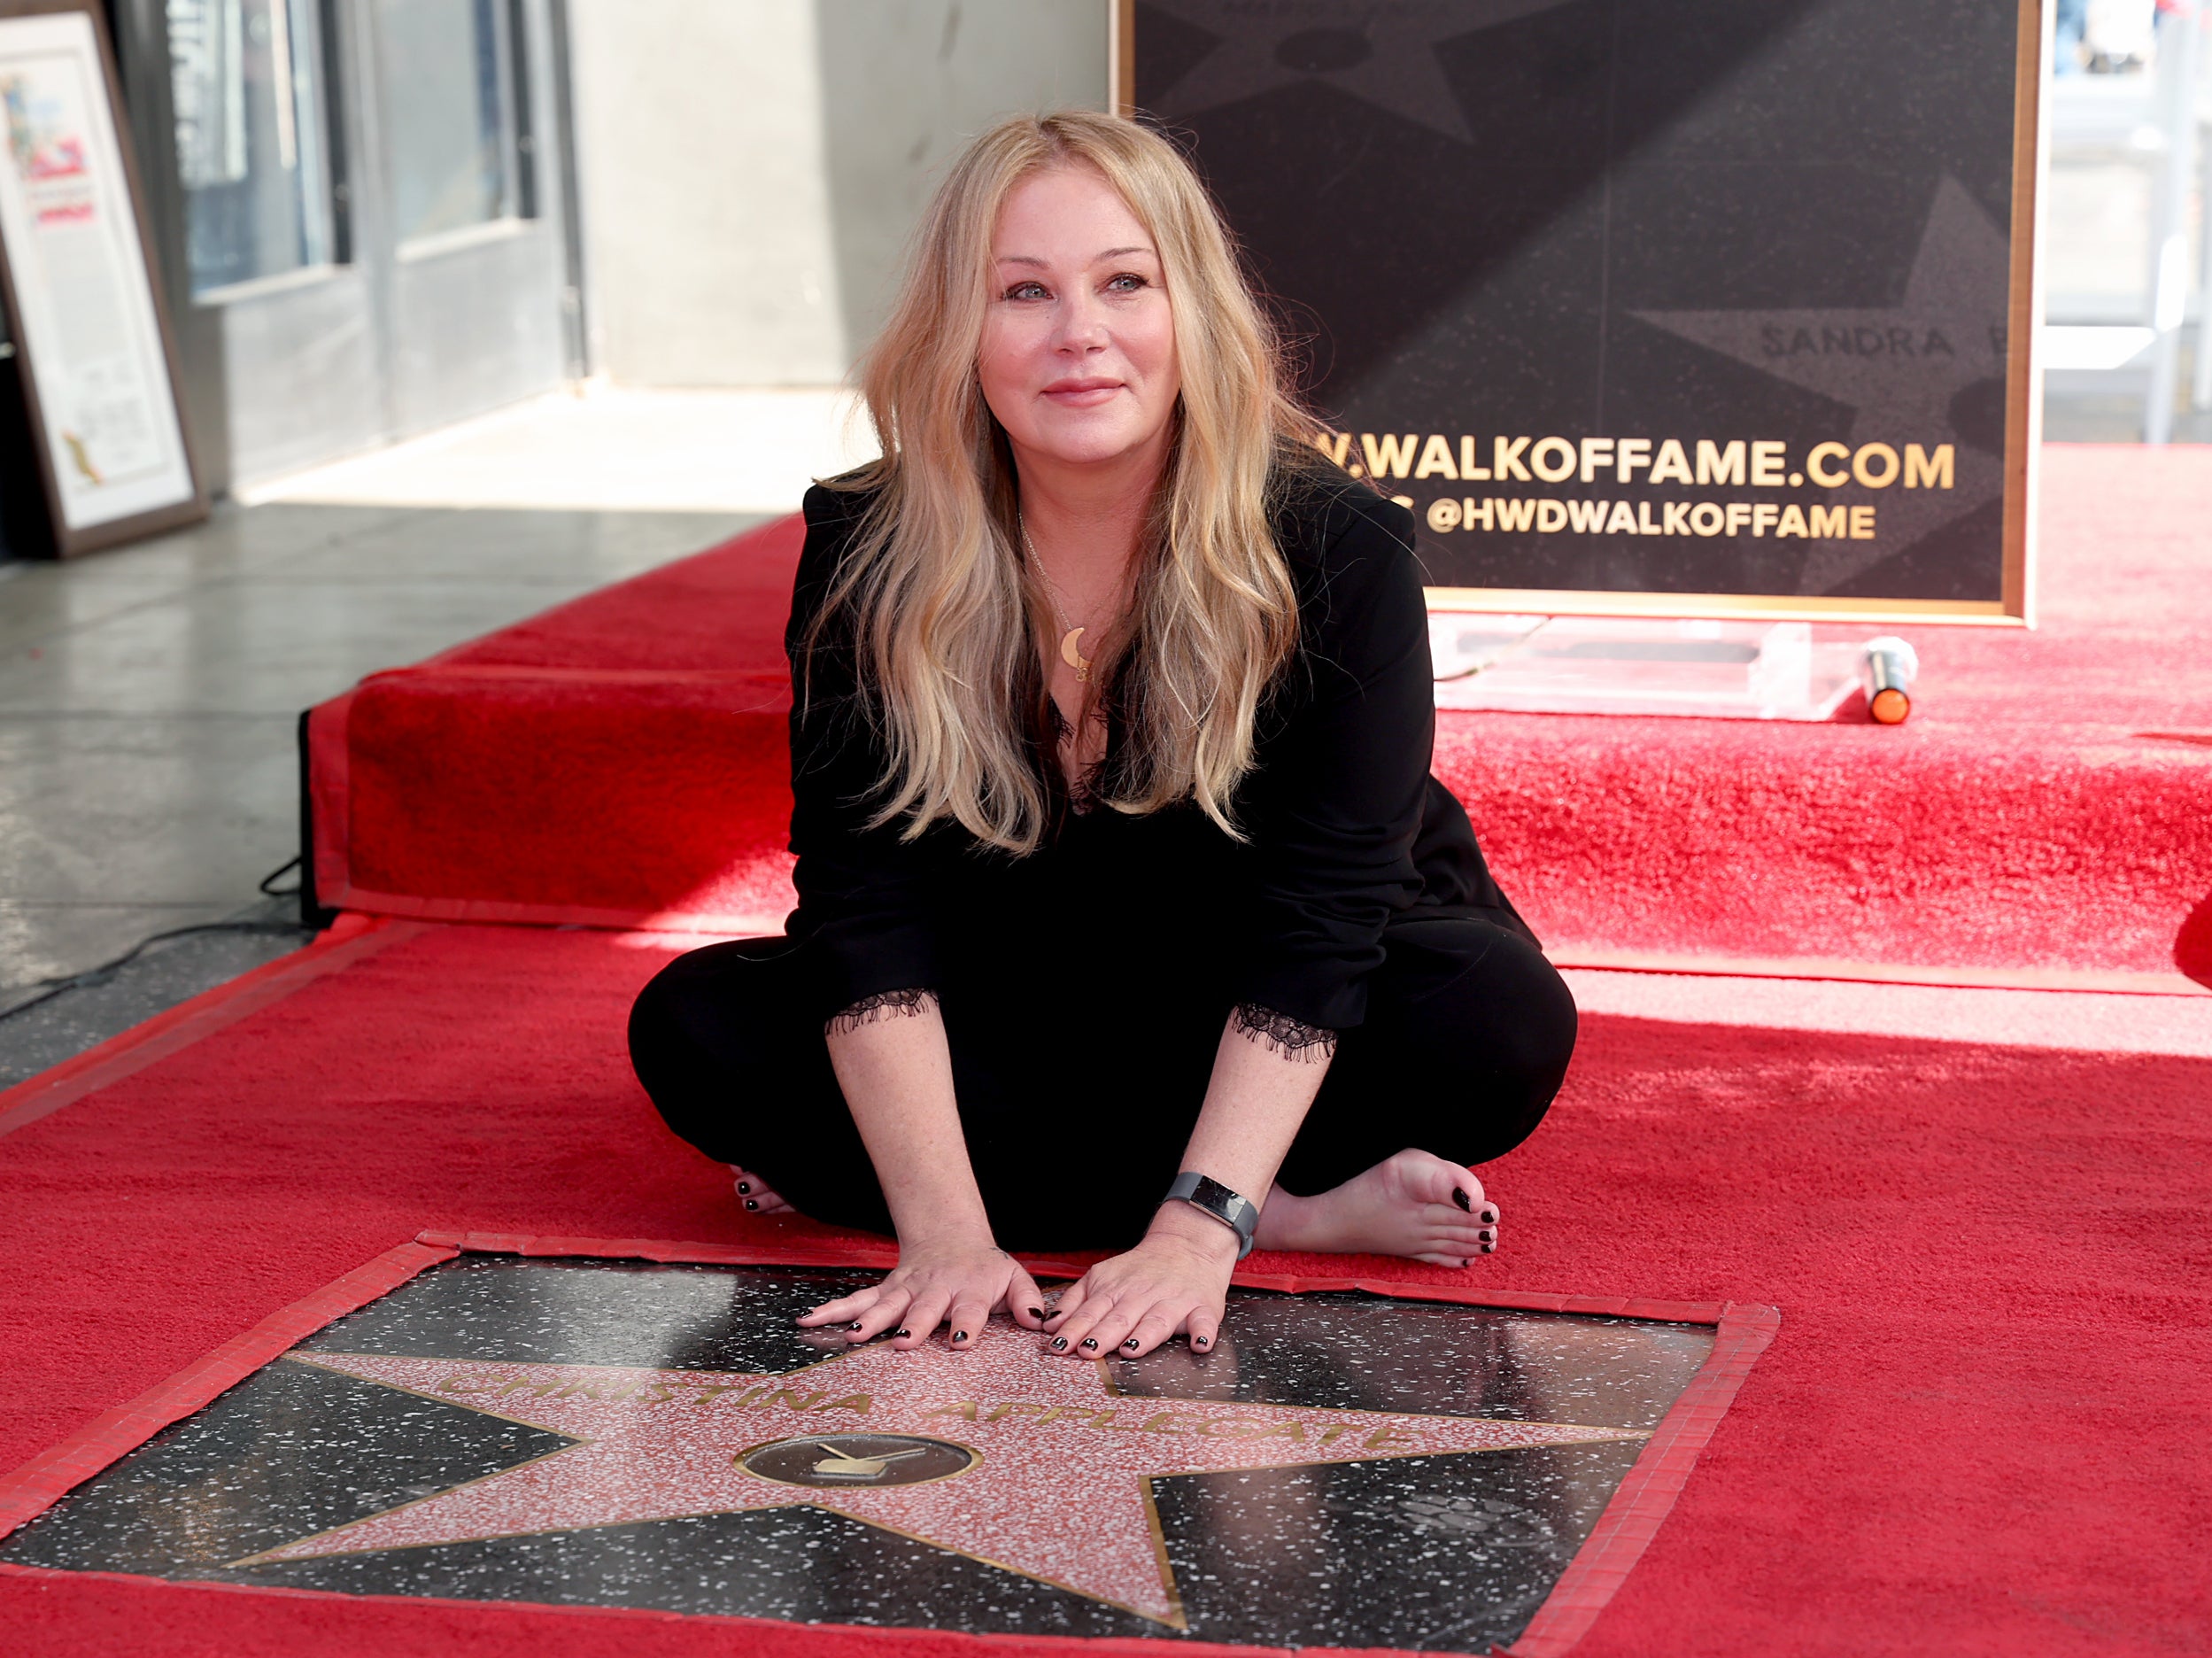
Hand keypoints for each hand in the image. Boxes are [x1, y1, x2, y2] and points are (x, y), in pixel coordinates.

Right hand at [797, 1236, 1047, 1351]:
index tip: (959, 1340)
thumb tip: (1039, 1322)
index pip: (971, 1308)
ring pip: (885, 1304)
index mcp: (970, 1288)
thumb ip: (1027, 1300)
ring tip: (852, 1337)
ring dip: (869, 1321)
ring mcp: (906, 1289)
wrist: (951, 1239)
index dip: (967, 1323)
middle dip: (914, 1325)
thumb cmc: (986, 1269)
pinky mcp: (885, 1290)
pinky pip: (856, 1300)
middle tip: (904, 1342)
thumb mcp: (1014, 1277)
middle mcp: (935, 1288)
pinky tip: (808, 1321)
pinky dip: (832, 1310)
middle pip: (923, 1307)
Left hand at [1043, 1204, 1237, 1358]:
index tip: (1059, 1345)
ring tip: (1131, 1349)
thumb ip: (1076, 1301)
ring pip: (1157, 1321)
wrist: (1187, 1244)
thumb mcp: (1102, 1276)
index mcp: (1116, 1289)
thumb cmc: (1141, 1269)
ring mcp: (1174, 1302)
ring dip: (1145, 1336)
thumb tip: (1050, 1325)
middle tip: (1087, 1351)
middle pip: (1120, 1318)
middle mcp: (1143, 1295)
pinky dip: (1204, 1333)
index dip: (1074, 1329)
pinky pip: (1204, 1322)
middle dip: (1103, 1335)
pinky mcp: (1203, 1308)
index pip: (1091, 1312)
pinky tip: (1199, 1345)